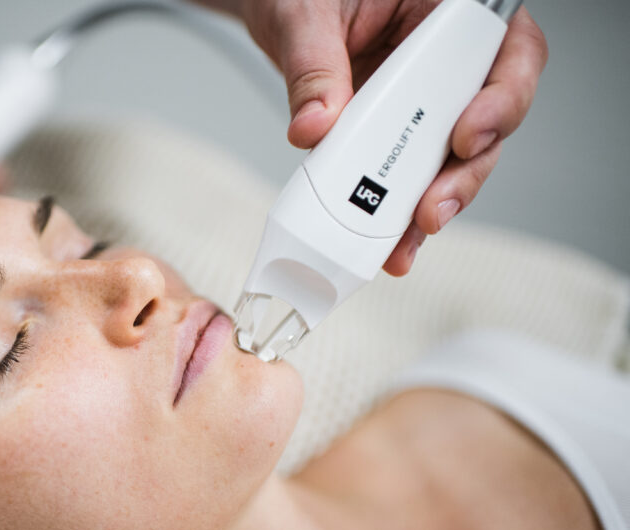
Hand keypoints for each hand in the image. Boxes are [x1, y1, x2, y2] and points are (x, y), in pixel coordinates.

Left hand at [229, 0, 546, 273]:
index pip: (511, 52)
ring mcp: (431, 101)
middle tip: (429, 211)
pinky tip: (386, 243)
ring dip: (431, 205)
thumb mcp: (307, 17)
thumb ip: (313, 68)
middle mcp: (453, 60)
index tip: (464, 138)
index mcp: (452, 9)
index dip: (501, 100)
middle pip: (491, 122)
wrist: (280, 11)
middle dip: (463, 175)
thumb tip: (314, 127)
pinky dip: (396, 214)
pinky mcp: (402, 135)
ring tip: (401, 244)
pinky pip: (410, 176)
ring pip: (455, 161)